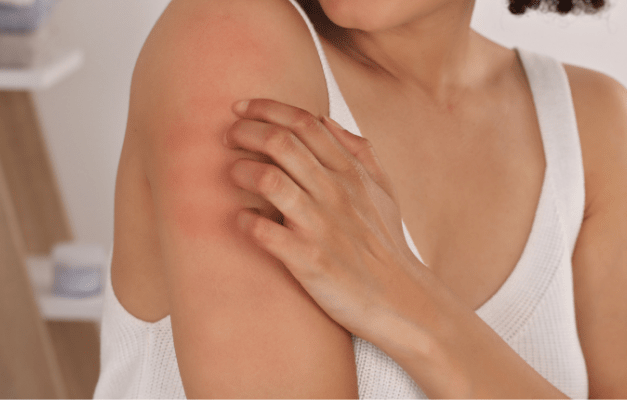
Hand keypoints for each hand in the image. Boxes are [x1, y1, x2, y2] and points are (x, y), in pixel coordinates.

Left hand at [224, 98, 440, 343]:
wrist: (400, 300)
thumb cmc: (385, 244)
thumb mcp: (383, 191)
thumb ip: (359, 152)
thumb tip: (326, 120)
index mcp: (350, 172)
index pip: (303, 122)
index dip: (265, 108)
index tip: (239, 109)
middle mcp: (334, 192)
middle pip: (279, 142)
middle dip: (244, 132)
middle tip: (226, 138)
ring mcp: (320, 225)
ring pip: (268, 179)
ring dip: (241, 171)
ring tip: (232, 175)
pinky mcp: (308, 260)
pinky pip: (263, 232)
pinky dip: (245, 221)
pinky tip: (242, 221)